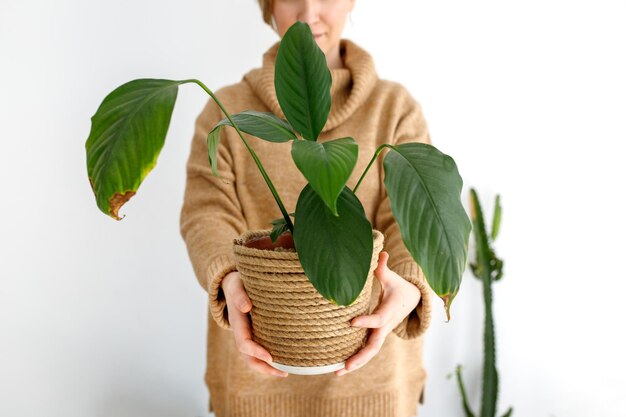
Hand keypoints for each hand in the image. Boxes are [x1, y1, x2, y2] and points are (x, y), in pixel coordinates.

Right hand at [222, 271, 287, 377]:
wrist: (232, 285)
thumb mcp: (236, 286)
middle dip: (264, 368)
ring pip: (253, 358)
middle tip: (283, 373)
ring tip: (286, 372)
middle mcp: (241, 333)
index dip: (256, 352)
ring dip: (268, 367)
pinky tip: (285, 360)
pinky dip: (270, 359)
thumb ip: (240, 295)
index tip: (270, 357)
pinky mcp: (255, 334)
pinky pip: (260, 350)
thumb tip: (246, 307)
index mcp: (237, 324)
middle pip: (248, 357)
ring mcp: (247, 335)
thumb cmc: (237, 285)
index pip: (244, 343)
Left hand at [335, 251, 420, 376]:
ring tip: (337, 372)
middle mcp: (385, 326)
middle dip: (360, 356)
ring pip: (369, 353)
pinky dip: (355, 361)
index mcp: (388, 312)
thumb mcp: (392, 278)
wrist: (413, 301)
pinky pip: (366, 351)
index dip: (366, 321)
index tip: (351, 322)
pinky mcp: (376, 337)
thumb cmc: (399, 287)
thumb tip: (381, 252)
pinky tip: (339, 368)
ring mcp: (381, 334)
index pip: (377, 319)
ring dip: (355, 364)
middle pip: (374, 345)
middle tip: (345, 365)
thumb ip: (383, 268)